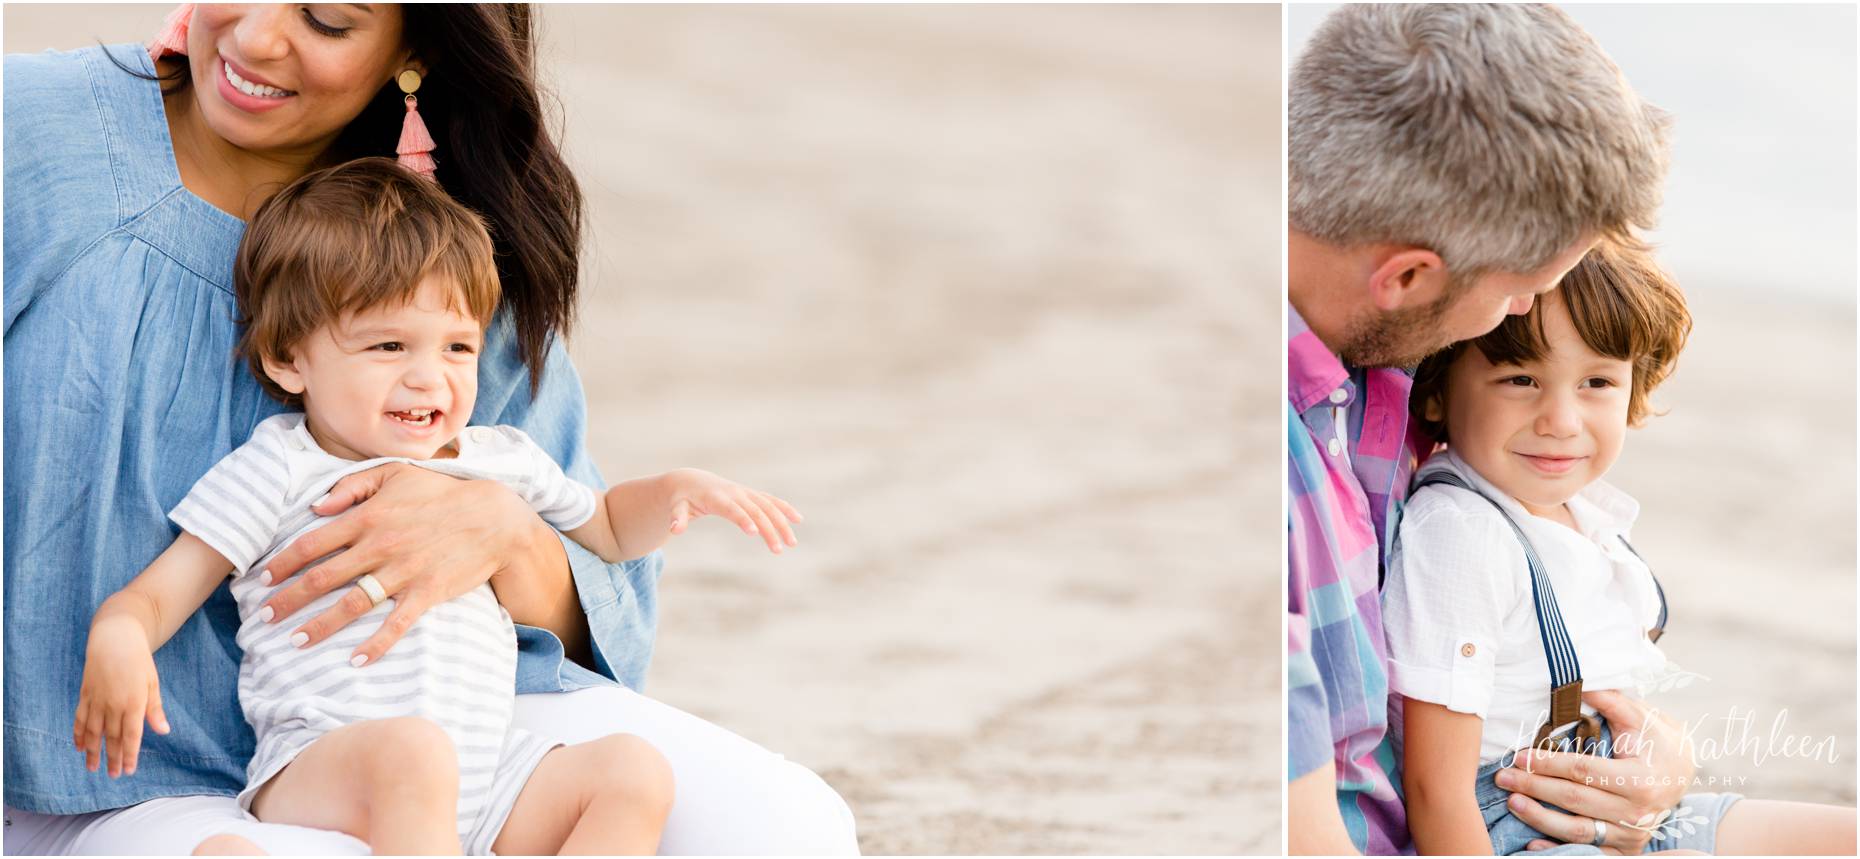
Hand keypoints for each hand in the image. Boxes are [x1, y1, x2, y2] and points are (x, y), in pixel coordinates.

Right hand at [73, 615, 169, 776]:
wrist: (115, 639)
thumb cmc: (139, 662)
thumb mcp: (153, 683)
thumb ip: (155, 709)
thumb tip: (163, 731)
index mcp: (134, 703)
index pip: (131, 736)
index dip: (129, 755)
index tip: (128, 770)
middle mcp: (113, 704)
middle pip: (112, 738)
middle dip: (112, 758)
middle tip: (112, 776)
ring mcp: (97, 700)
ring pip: (93, 731)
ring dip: (92, 751)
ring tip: (92, 768)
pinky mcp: (85, 694)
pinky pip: (80, 718)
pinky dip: (78, 734)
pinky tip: (78, 746)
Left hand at [257, 462, 545, 666]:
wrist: (493, 517)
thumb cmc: (442, 493)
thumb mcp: (396, 474)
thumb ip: (352, 486)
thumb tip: (315, 507)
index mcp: (367, 516)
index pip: (311, 543)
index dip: (282, 563)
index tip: (261, 581)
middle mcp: (378, 546)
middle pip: (322, 578)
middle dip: (287, 600)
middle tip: (262, 619)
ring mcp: (402, 572)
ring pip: (350, 604)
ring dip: (319, 626)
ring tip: (295, 642)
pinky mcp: (426, 593)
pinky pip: (396, 624)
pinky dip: (375, 645)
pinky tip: (356, 661)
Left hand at [663, 468, 801, 553]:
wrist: (691, 481)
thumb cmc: (682, 498)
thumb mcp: (676, 507)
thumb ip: (677, 517)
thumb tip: (674, 530)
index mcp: (717, 498)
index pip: (732, 509)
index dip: (743, 519)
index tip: (754, 532)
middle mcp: (734, 493)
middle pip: (756, 511)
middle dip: (768, 529)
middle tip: (778, 549)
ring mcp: (744, 493)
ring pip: (768, 506)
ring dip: (782, 523)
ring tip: (792, 543)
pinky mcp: (750, 494)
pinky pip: (770, 501)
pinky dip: (784, 508)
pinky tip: (798, 519)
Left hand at [1503, 691, 1693, 852]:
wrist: (1682, 773)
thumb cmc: (1655, 740)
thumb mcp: (1638, 716)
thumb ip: (1608, 700)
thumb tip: (1574, 684)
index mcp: (1640, 778)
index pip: (1584, 771)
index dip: (1548, 764)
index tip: (1518, 757)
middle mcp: (1638, 811)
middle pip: (1575, 801)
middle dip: (1534, 788)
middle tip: (1503, 778)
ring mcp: (1632, 833)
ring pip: (1578, 832)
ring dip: (1539, 819)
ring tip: (1512, 802)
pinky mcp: (1626, 848)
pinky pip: (1589, 852)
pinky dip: (1558, 849)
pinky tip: (1531, 843)